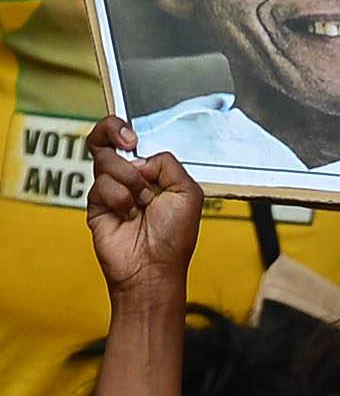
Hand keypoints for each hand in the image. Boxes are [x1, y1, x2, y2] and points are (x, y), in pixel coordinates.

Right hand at [85, 118, 202, 297]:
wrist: (154, 266)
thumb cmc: (174, 237)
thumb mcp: (188, 193)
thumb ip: (168, 163)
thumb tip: (140, 157)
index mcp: (152, 171)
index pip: (129, 137)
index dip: (123, 129)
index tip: (132, 138)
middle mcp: (129, 176)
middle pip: (106, 137)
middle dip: (112, 130)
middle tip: (128, 143)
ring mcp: (110, 188)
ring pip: (106, 160)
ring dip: (130, 180)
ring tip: (142, 202)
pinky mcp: (95, 203)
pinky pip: (102, 185)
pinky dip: (120, 199)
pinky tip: (128, 216)